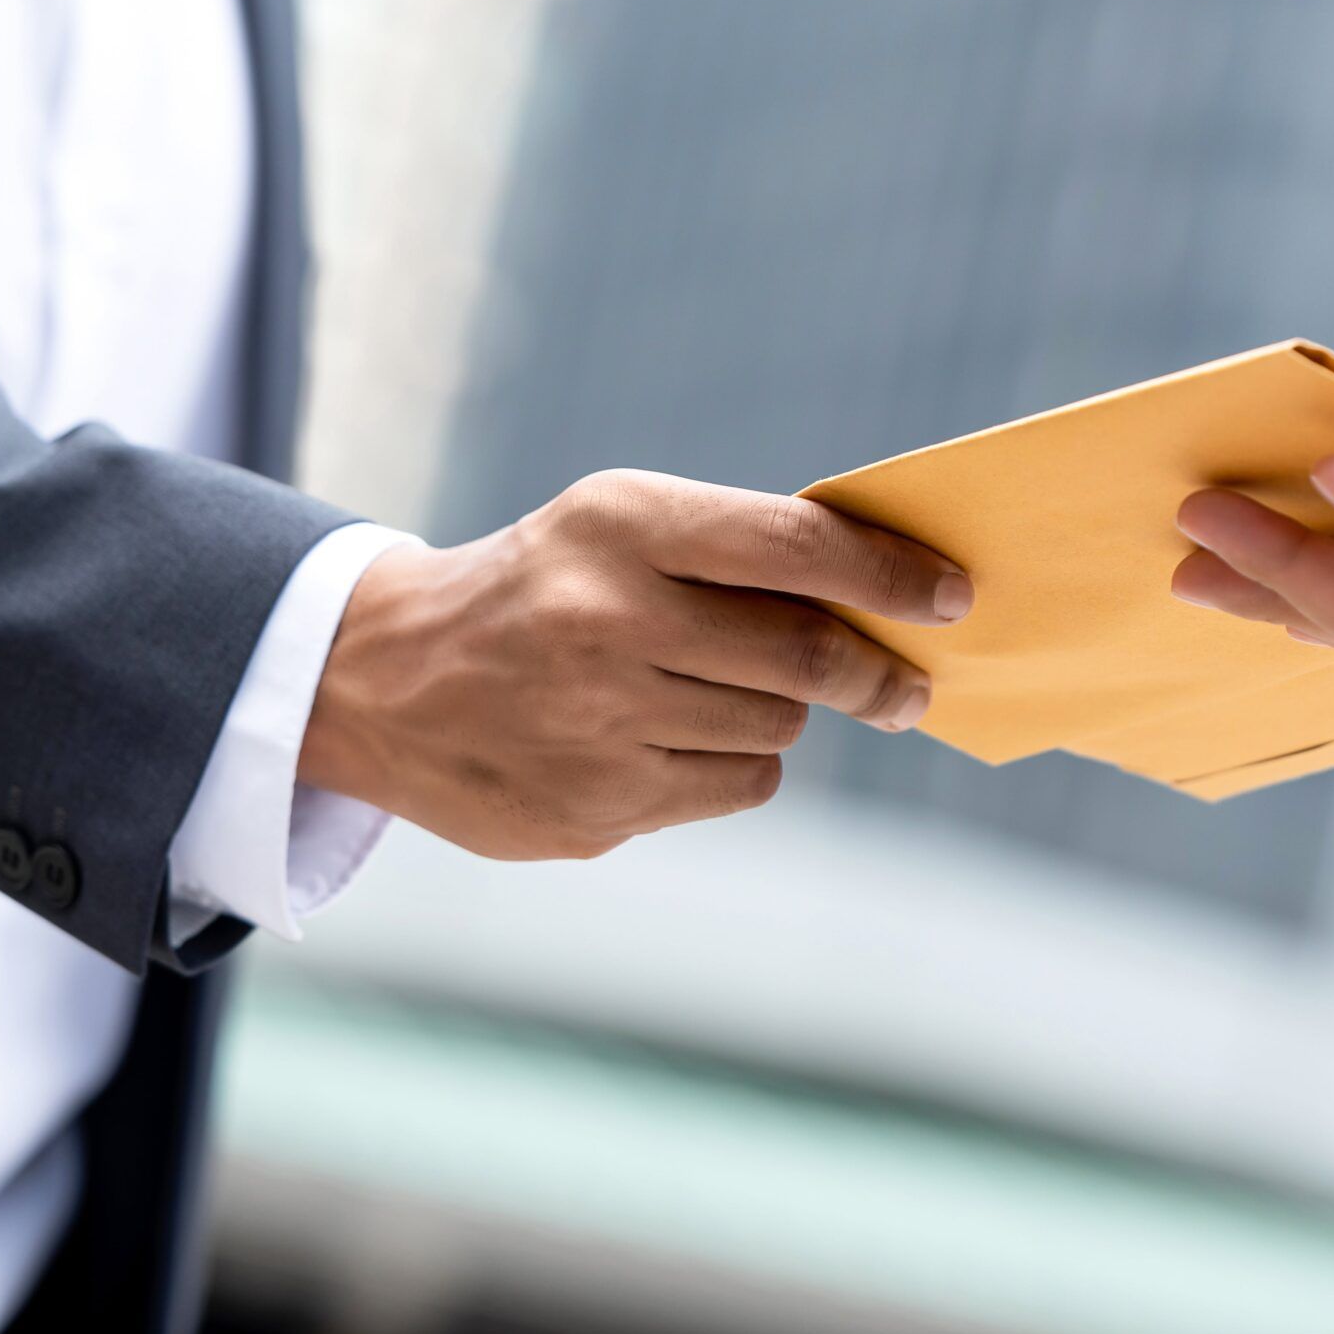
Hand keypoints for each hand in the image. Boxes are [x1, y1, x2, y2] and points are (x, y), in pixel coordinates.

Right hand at [300, 470, 972, 859]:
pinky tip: (671, 741)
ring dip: (782, 714)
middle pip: (807, 657)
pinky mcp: (597, 808)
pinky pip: (737, 788)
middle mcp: (607, 619)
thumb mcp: (615, 525)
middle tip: (908, 685)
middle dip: (879, 673)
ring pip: (777, 730)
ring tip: (713, 693)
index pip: (797, 547)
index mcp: (620, 525)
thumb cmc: (543, 586)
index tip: (952, 596)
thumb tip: (895, 597)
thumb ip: (738, 548)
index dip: (891, 576)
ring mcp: (598, 723)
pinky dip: (737, 766)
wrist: (381, 682)